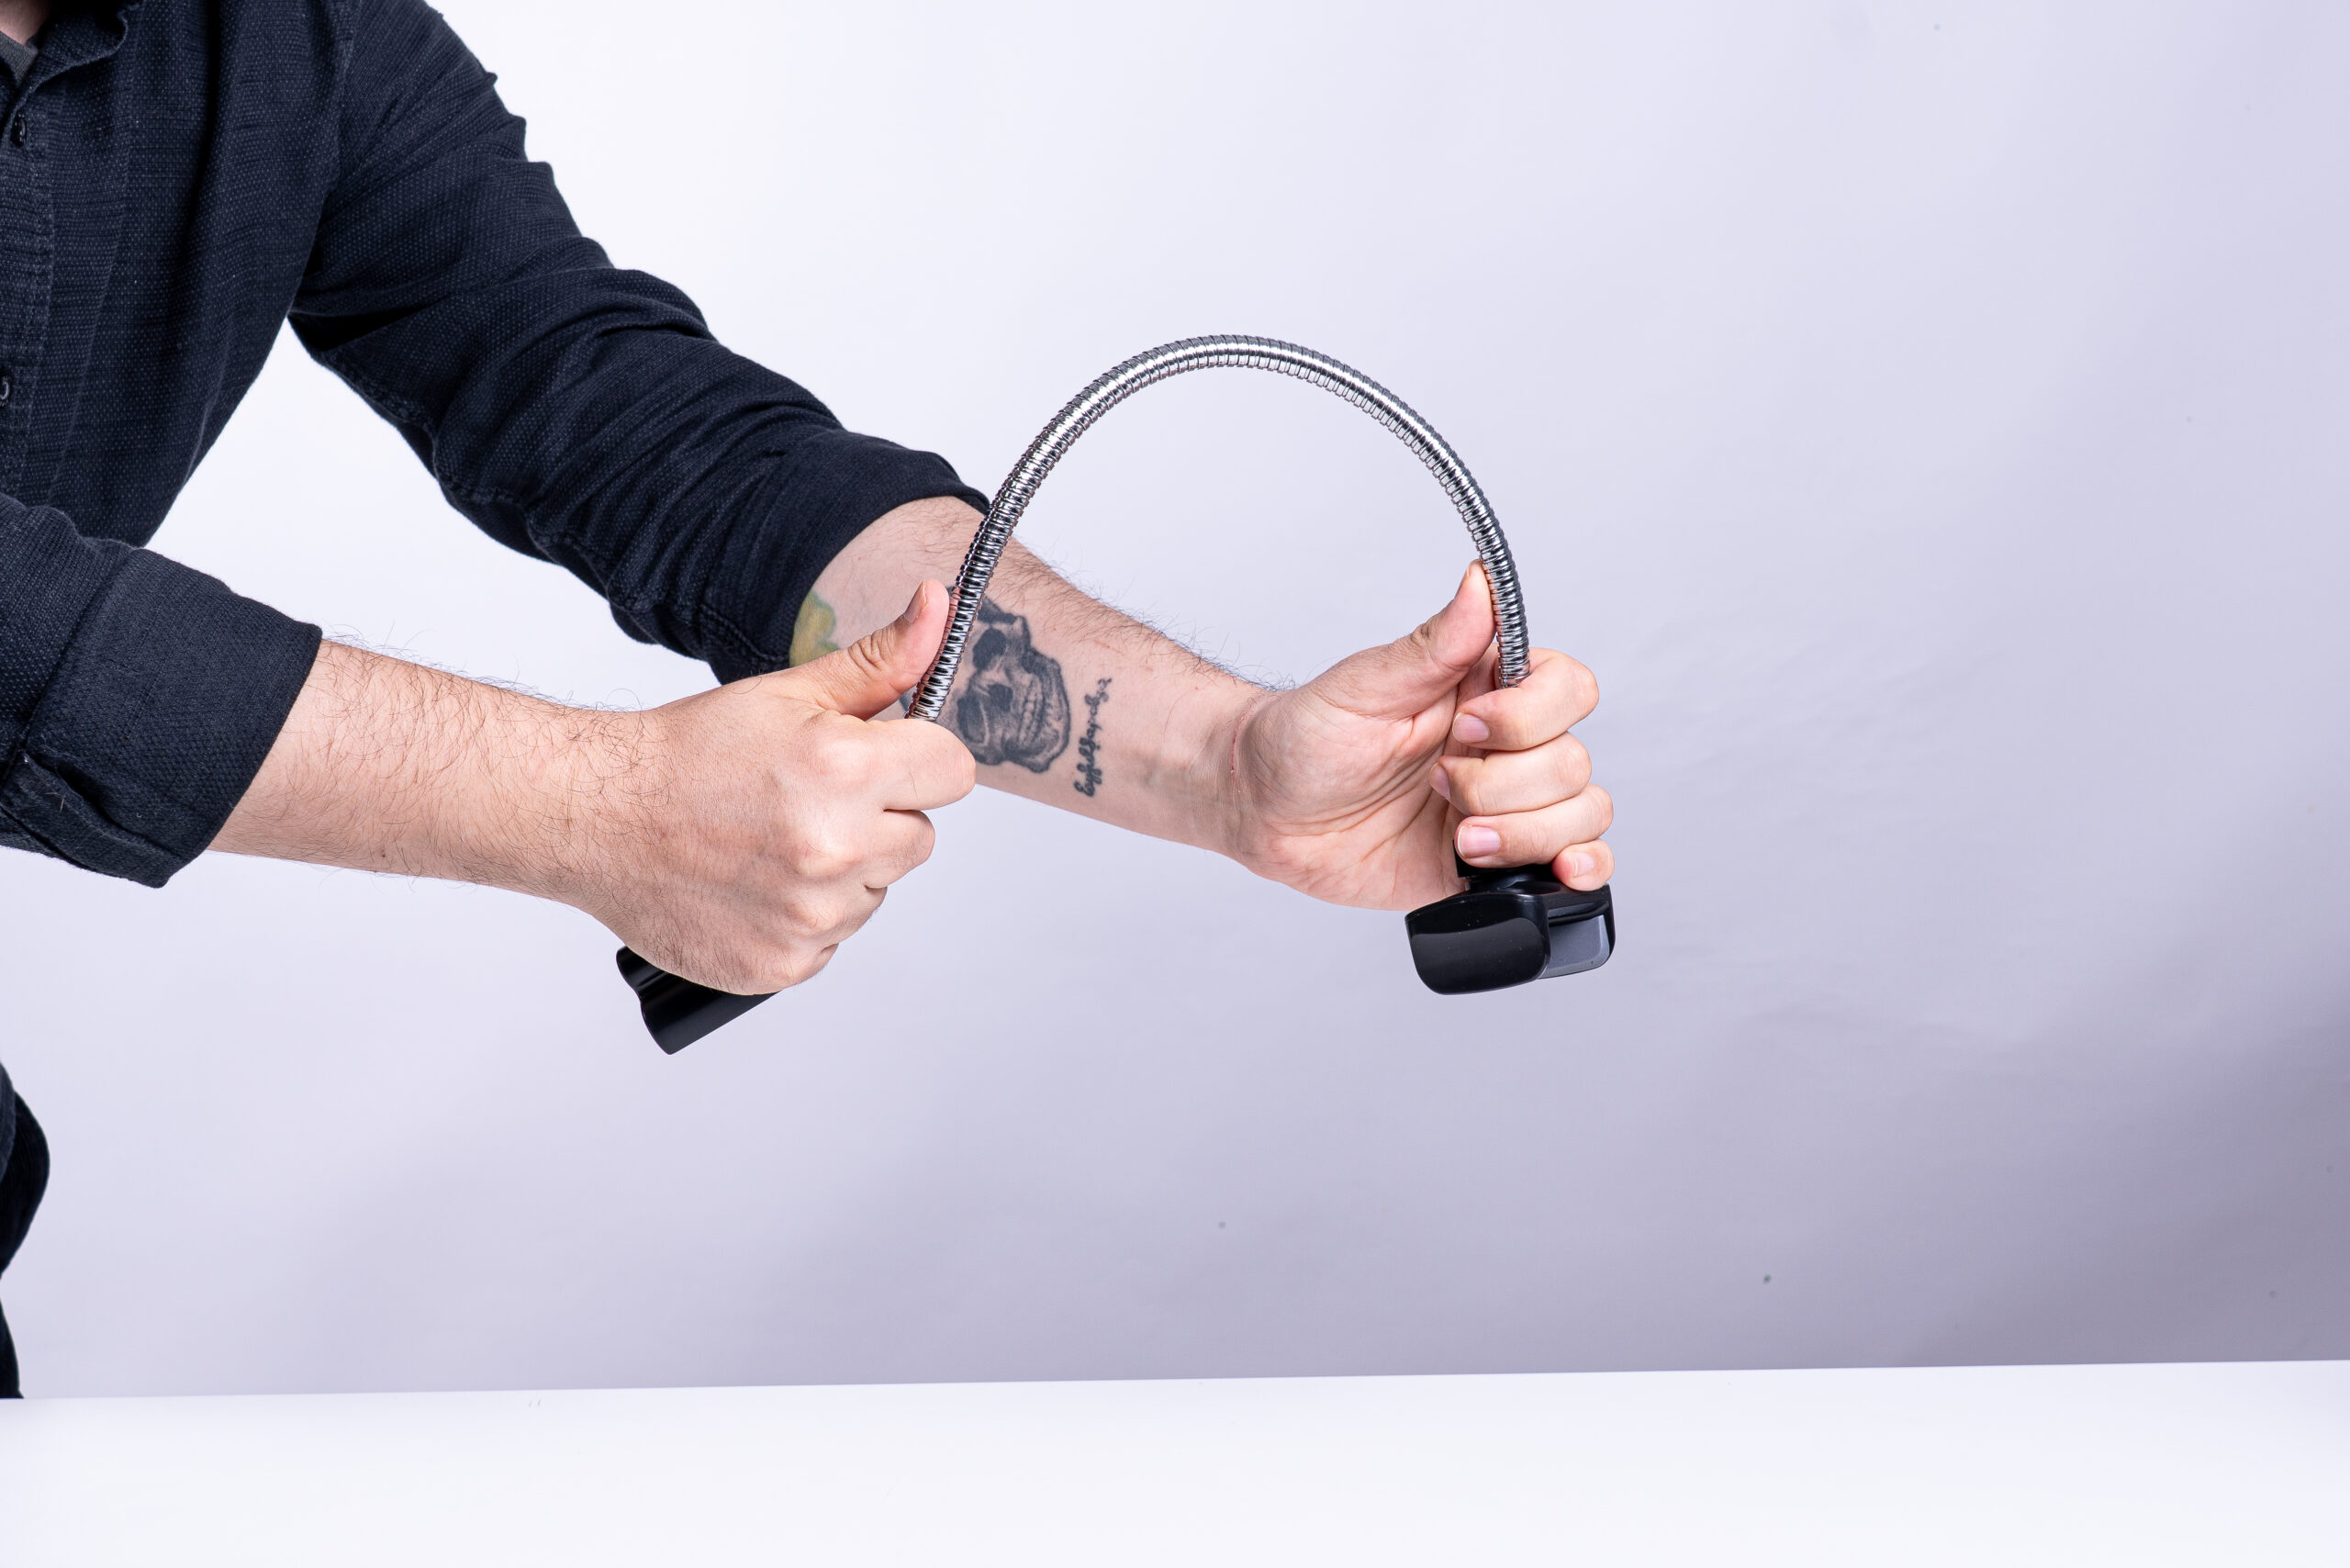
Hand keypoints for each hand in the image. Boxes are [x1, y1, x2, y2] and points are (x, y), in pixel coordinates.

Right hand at [580, 580, 975, 992]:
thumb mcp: (791, 693)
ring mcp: (812, 915)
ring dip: (843, 870)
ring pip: (878, 890)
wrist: (598, 818)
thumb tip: (938, 609)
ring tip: (774, 842)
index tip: (880, 759)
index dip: (919, 760)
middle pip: (920, 836)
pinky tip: (756, 883)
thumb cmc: (688, 754)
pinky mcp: (786, 964)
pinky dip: (805, 916)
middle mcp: (837, 848)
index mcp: (845, 770)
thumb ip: (881, 662)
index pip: (954, 772)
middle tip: (808, 800)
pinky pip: (835, 938)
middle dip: (879, 816)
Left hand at [1224, 563, 1611, 909]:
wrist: (1265, 812)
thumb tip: (1481, 581)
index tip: (1466, 727)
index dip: (1531, 716)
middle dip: (1502, 785)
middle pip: (1572, 762)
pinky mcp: (1496, 863)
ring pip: (1581, 814)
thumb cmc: (1304, 738)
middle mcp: (1505, 749)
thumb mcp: (1363, 686)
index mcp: (1483, 693)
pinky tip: (1551, 869)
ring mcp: (1505, 808)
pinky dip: (1579, 869)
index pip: (1567, 689)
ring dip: (1524, 832)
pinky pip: (1573, 866)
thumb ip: (1434, 643)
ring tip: (1461, 838)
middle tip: (1435, 785)